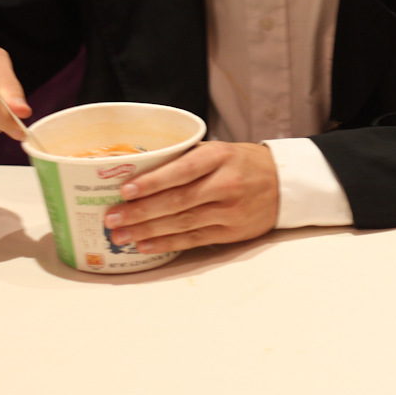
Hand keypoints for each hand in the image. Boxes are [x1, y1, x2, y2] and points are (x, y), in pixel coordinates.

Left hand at [104, 141, 278, 252]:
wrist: (283, 183)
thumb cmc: (243, 162)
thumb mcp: (219, 149)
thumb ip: (187, 156)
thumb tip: (142, 165)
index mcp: (219, 157)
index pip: (182, 170)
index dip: (153, 182)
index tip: (126, 190)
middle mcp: (225, 184)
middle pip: (178, 201)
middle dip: (141, 211)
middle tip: (112, 218)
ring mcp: (229, 211)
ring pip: (182, 223)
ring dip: (148, 230)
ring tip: (120, 236)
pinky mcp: (230, 232)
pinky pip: (193, 240)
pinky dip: (167, 243)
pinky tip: (145, 245)